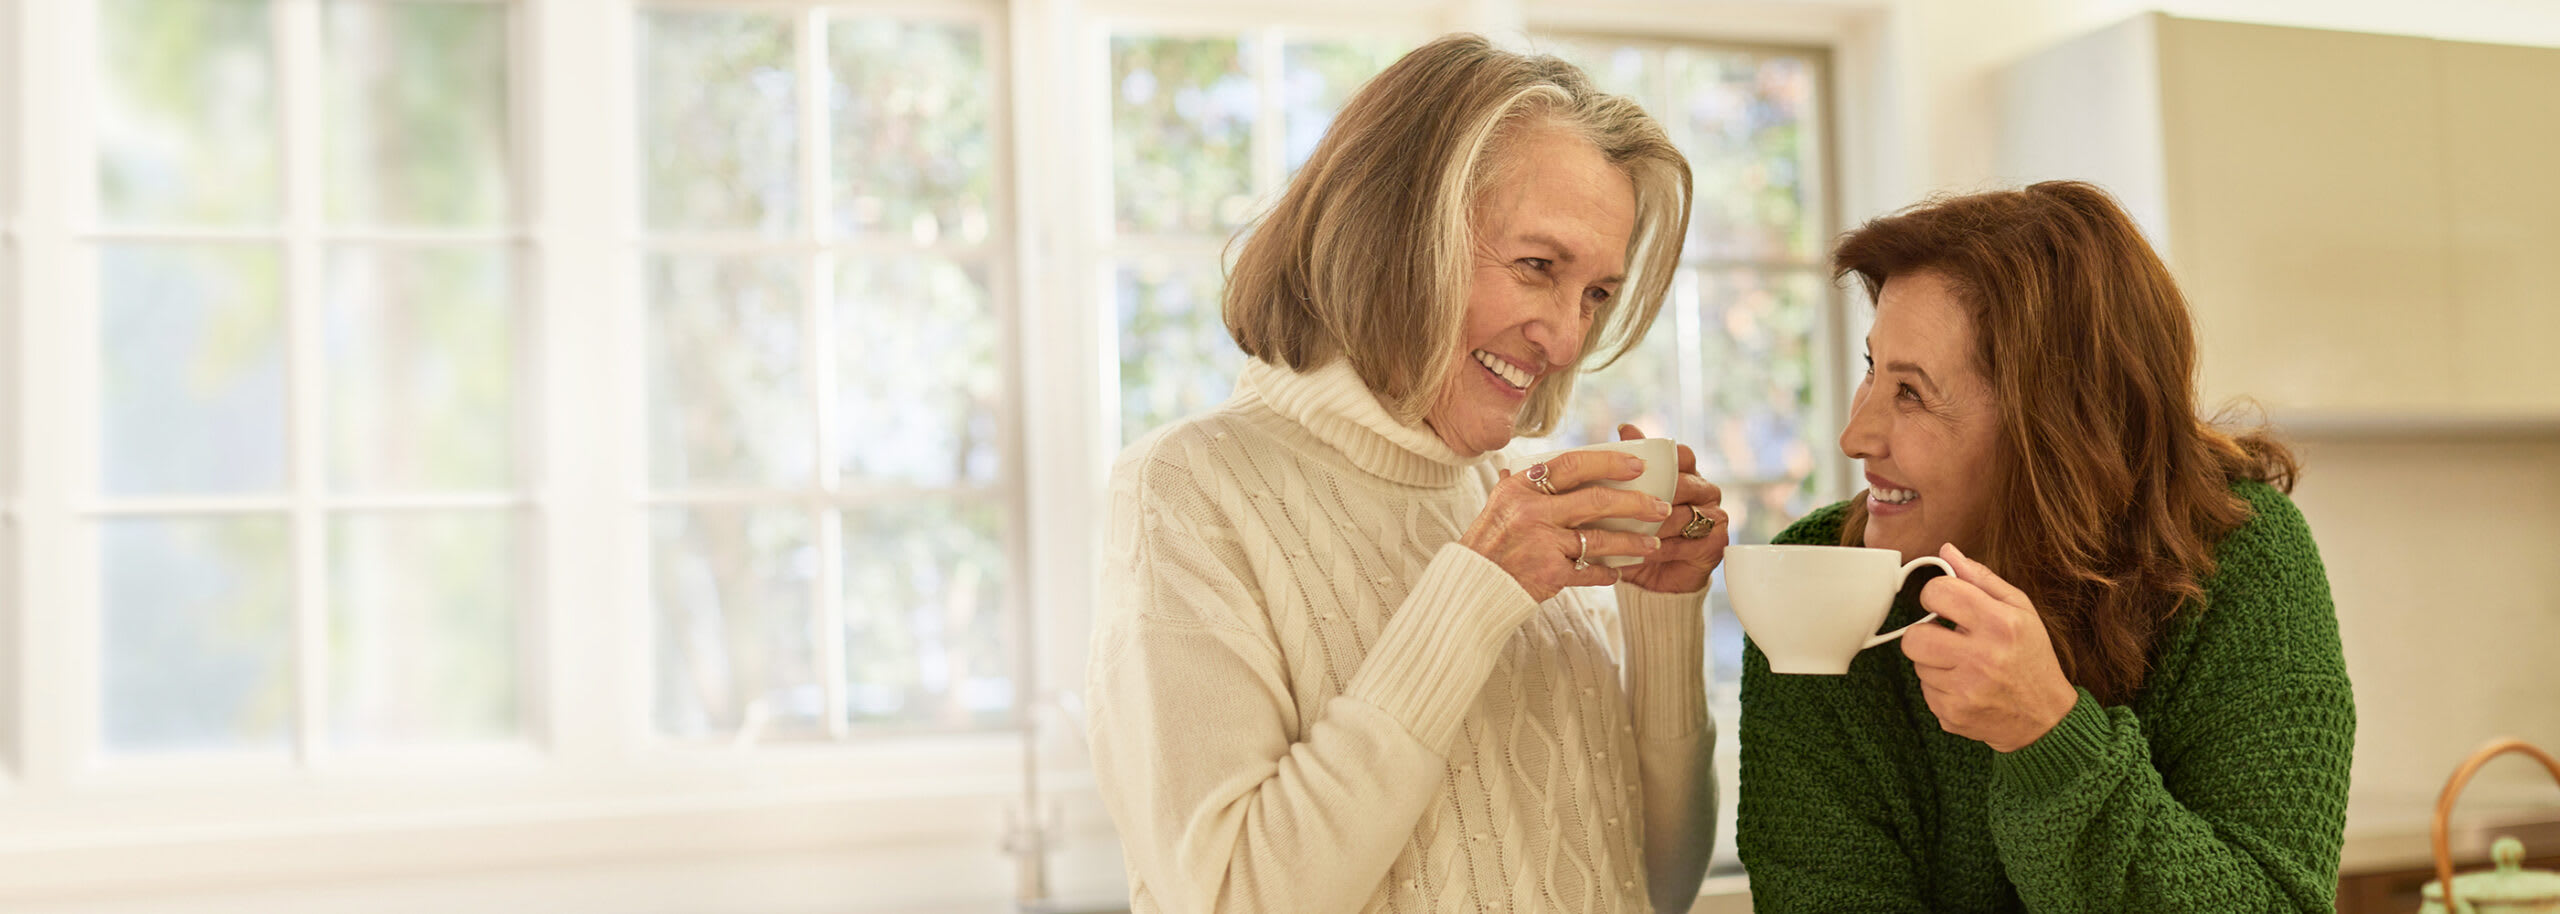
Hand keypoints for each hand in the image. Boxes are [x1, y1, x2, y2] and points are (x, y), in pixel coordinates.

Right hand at [1468, 445, 1672, 602]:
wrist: (1472, 587)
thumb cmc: (1488, 544)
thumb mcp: (1498, 505)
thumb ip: (1519, 484)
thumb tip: (1536, 464)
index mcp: (1521, 488)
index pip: (1571, 464)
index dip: (1608, 462)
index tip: (1636, 464)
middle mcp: (1532, 512)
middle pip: (1595, 500)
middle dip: (1635, 502)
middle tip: (1660, 505)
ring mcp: (1542, 543)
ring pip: (1600, 539)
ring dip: (1632, 542)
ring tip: (1653, 544)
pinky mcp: (1550, 574)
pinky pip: (1590, 571)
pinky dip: (1607, 573)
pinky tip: (1619, 573)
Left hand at [1612, 423, 1727, 594]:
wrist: (1651, 575)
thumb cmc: (1639, 530)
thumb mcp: (1630, 496)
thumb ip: (1631, 463)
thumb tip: (1625, 427)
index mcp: (1689, 473)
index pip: (1683, 456)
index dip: (1665, 460)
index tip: (1637, 469)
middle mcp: (1706, 491)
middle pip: (1686, 485)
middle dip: (1657, 495)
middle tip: (1627, 503)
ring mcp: (1715, 517)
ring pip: (1685, 515)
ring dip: (1656, 524)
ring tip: (1629, 531)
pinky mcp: (1715, 544)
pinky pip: (1687, 543)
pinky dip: (1662, 548)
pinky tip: (1642, 552)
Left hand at [1899, 543, 2080, 752]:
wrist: (2046, 718)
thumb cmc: (2031, 657)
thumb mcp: (2020, 610)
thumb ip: (1981, 579)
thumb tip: (1947, 551)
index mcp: (2000, 624)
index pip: (1939, 593)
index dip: (1935, 595)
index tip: (1944, 604)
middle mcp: (1982, 658)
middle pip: (1914, 636)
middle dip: (1925, 634)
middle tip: (1946, 637)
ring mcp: (1965, 691)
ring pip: (1917, 665)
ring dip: (1934, 662)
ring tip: (1963, 665)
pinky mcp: (1953, 715)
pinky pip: (1925, 692)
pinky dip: (1940, 687)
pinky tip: (1965, 686)